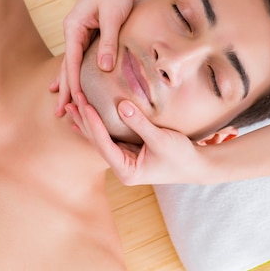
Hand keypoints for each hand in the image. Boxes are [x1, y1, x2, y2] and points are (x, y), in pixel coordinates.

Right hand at [52, 0, 135, 114]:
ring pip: (73, 61)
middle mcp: (73, 29)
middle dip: (64, 89)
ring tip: (63, 103)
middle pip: (67, 65)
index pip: (71, 62)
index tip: (77, 103)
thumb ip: (108, 43)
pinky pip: (81, 54)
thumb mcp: (113, 17)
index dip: (73, 84)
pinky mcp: (90, 29)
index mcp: (74, 26)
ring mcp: (80, 29)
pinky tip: (72, 80)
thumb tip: (103, 68)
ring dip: (69, 82)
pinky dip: (77, 69)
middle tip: (60, 113)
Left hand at [65, 95, 204, 184]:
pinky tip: (88, 117)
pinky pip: (111, 136)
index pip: (104, 144)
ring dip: (88, 122)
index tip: (85, 105)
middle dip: (84, 121)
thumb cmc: (181, 156)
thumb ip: (140, 124)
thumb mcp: (162, 139)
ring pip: (101, 139)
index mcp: (126, 171)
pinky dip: (99, 125)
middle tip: (72, 100)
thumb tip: (121, 104)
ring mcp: (126, 159)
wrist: (197, 166)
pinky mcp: (131, 151)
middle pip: (97, 142)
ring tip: (72, 106)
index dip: (93, 124)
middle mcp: (122, 167)